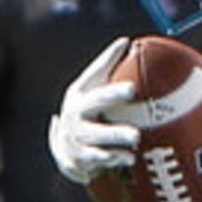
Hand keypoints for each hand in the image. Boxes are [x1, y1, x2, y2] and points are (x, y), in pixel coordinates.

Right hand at [46, 38, 140, 183]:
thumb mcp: (92, 87)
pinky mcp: (80, 158)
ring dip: (115, 138)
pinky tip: (130, 158)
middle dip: (112, 101)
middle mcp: (74, 115)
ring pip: (95, 138)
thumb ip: (106, 66)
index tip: (133, 87)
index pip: (95, 84)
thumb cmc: (88, 107)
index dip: (112, 85)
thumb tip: (126, 42)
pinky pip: (98, 159)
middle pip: (93, 107)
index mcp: (79, 95)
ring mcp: (76, 138)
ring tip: (136, 138)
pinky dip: (114, 158)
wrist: (65, 145)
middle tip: (133, 102)